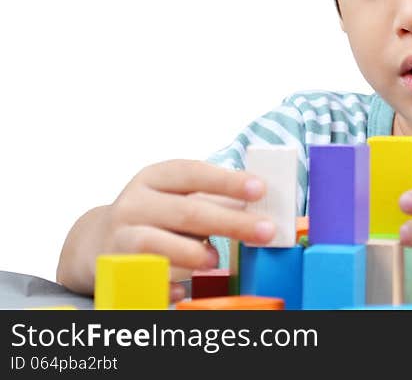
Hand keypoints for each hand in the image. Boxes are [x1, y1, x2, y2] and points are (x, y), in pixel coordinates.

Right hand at [102, 159, 275, 300]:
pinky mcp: (114, 269)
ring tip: (216, 260)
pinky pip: (144, 278)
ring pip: (157, 244)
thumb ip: (215, 199)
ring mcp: (120, 236)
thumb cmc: (155, 216)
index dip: (227, 181)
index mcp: (155, 178)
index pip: (193, 173)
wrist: (96, 242)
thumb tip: (262, 208)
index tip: (259, 189)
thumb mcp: (177, 198)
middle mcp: (135, 203)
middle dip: (230, 222)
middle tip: (265, 232)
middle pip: (186, 212)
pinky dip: (167, 283)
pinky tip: (185, 289)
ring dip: (192, 253)